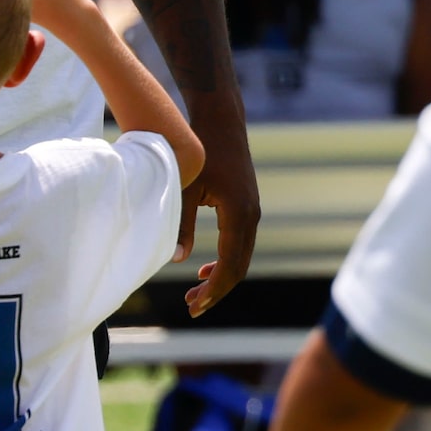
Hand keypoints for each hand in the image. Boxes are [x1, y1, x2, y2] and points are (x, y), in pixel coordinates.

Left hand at [181, 123, 260, 315]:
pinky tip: (204, 269)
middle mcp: (252, 216)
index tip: (194, 305)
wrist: (221, 122)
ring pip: (241, 257)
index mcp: (239, 215)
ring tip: (195, 293)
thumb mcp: (184, 188)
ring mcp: (252, 211)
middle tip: (192, 307)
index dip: (213, 290)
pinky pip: (240, 243)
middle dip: (216, 291)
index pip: (230, 265)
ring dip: (220, 277)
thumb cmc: (199, 152)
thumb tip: (178, 259)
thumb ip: (182, 224)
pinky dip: (225, 260)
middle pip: (239, 267)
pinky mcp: (247, 207)